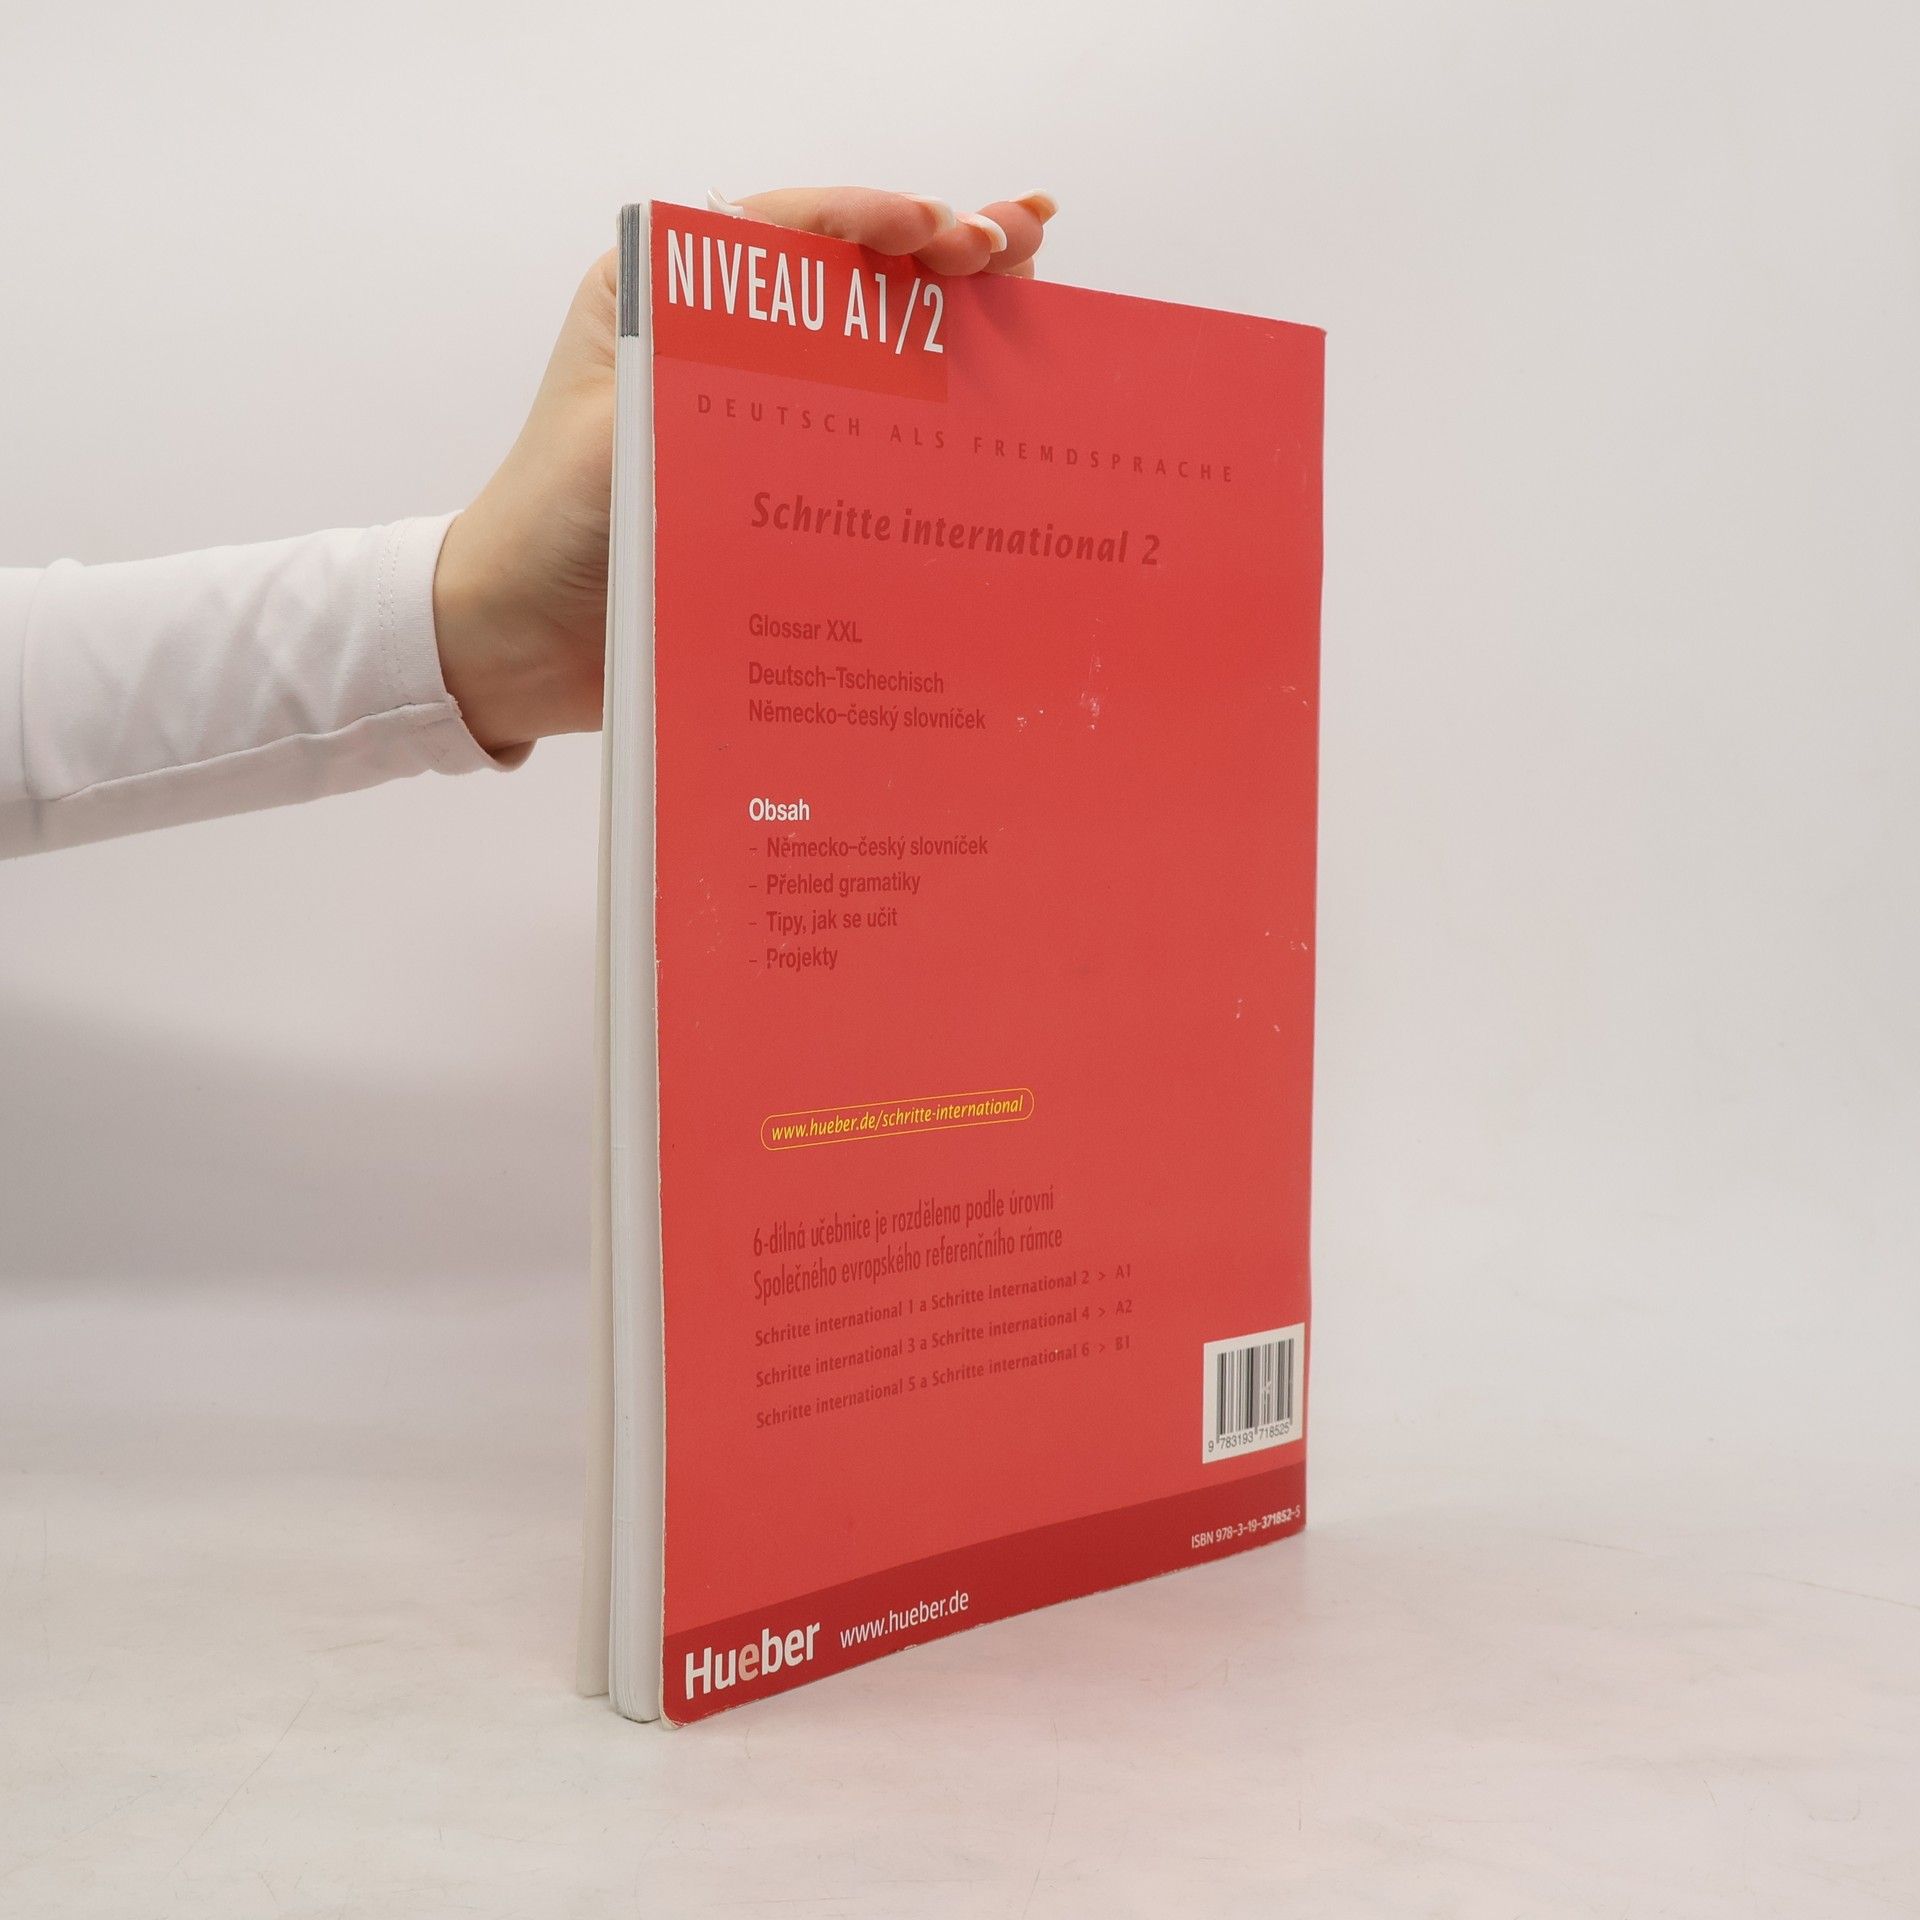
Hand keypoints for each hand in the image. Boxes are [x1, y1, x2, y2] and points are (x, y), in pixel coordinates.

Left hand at [432, 187, 1056, 755]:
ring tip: (1035, 292)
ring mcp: (760, 415)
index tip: (948, 236)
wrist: (519, 644)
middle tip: (1024, 243)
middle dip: (942, 252)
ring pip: (873, 349)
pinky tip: (998, 403)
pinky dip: (934, 420)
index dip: (878, 221)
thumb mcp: (623, 434)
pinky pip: (870, 439)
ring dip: (955, 322)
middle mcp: (721, 344)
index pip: (789, 231)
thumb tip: (843, 354)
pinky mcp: (784, 486)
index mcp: (668, 298)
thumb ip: (707, 382)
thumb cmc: (549, 527)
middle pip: (849, 277)